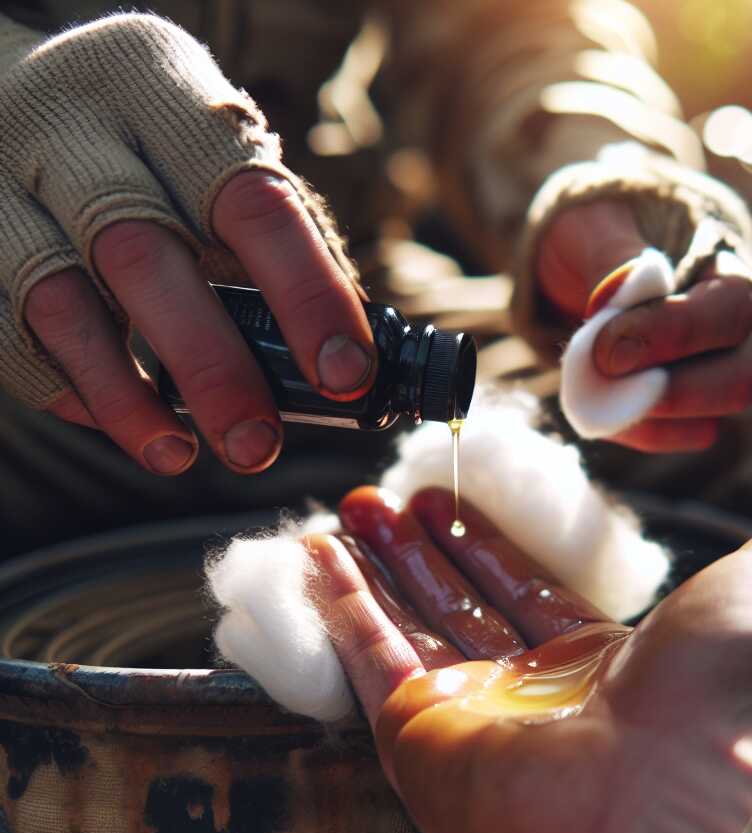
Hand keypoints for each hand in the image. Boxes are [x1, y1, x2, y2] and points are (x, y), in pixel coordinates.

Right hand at [1, 14, 374, 474]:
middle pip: (145, 258)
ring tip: (177, 456)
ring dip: (127, 396)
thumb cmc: (155, 146)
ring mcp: (8, 184)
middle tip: (257, 446)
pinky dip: (69, 389)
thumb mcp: (219, 157)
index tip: (345, 378)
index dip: (306, 296)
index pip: (253, 203)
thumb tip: (344, 362)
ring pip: (62, 302)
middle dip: (211, 367)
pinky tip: (122, 421)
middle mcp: (81, 132)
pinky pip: (10, 333)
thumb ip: (282, 241)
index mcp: (173, 100)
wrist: (15, 83)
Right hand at [304, 471, 751, 832]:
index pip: (527, 592)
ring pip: (409, 629)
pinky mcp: (421, 742)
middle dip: (420, 554)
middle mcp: (536, 700)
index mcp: (606, 666)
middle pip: (461, 609)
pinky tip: (319, 557)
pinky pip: (370, 661)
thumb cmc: (739, 686)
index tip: (449, 502)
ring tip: (345, 513)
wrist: (695, 793)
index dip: (487, 546)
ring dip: (375, 572)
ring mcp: (475, 724)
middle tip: (382, 500)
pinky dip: (342, 610)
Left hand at [536, 199, 751, 451]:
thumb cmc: (600, 233)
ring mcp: (717, 376)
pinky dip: (636, 432)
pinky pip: (680, 439)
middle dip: (667, 391)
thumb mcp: (597, 224)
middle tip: (602, 373)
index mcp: (726, 269)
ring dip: (647, 417)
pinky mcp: (692, 412)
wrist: (587, 261)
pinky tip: (597, 407)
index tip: (606, 346)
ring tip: (592, 391)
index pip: (730, 309)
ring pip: (712, 421)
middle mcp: (736, 333)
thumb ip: (613, 255)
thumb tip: (622, 291)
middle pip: (737, 382)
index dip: (672, 334)